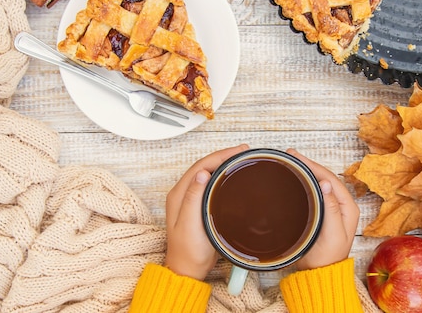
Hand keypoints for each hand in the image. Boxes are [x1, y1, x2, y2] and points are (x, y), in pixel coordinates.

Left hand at [164, 144, 249, 279]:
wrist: (187, 270)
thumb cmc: (188, 252)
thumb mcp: (190, 225)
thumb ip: (192, 199)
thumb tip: (201, 174)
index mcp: (178, 195)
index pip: (200, 166)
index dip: (220, 155)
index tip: (238, 151)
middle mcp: (182, 194)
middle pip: (204, 166)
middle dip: (223, 155)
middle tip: (243, 151)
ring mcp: (189, 200)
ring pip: (207, 173)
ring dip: (222, 163)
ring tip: (240, 158)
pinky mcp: (197, 207)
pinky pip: (209, 184)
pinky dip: (221, 176)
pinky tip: (231, 176)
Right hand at [286, 149, 359, 270]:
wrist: (319, 275)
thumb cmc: (327, 258)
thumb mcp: (332, 234)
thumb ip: (331, 210)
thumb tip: (325, 184)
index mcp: (348, 208)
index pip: (331, 179)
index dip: (314, 166)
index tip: (298, 158)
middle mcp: (342, 206)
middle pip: (325, 178)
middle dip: (309, 165)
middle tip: (291, 155)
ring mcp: (332, 210)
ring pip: (320, 184)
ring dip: (307, 172)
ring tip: (292, 163)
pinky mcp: (322, 216)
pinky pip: (315, 193)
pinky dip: (305, 184)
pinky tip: (296, 180)